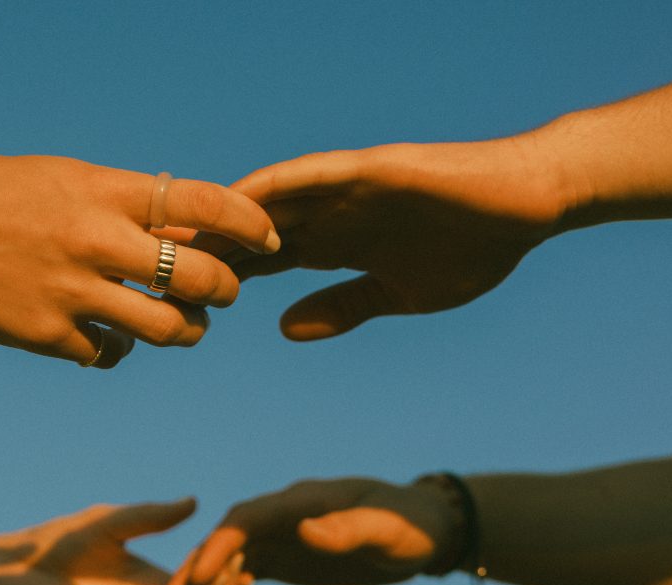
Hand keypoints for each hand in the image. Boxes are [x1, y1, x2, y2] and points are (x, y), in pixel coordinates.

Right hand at [0, 156, 279, 365]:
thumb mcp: (68, 180)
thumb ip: (127, 206)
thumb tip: (191, 233)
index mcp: (103, 191)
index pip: (202, 202)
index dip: (248, 221)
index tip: (268, 237)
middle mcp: (94, 240)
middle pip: (200, 277)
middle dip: (225, 291)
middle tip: (222, 293)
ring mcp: (71, 292)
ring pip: (167, 330)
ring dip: (187, 332)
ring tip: (182, 326)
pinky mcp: (47, 335)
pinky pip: (110, 355)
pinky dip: (119, 350)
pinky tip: (108, 339)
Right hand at [186, 478, 457, 584]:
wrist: (425, 530)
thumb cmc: (411, 525)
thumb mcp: (388, 529)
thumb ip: (349, 529)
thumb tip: (306, 529)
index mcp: (304, 500)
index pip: (250, 517)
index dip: (221, 543)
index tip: (199, 574)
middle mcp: (285, 514)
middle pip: (230, 535)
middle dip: (198, 563)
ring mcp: (283, 534)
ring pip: (231, 554)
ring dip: (203, 578)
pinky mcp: (287, 556)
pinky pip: (245, 569)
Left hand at [196, 136, 567, 339]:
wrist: (527, 209)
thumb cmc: (470, 249)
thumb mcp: (395, 293)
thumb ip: (341, 306)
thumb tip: (285, 329)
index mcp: (329, 245)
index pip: (257, 264)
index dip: (215, 280)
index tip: (170, 303)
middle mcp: (325, 214)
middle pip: (246, 232)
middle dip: (198, 248)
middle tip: (144, 267)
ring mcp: (344, 190)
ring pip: (267, 201)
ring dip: (222, 216)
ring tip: (174, 233)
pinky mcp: (371, 170)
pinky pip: (315, 176)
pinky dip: (277, 187)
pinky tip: (238, 198)